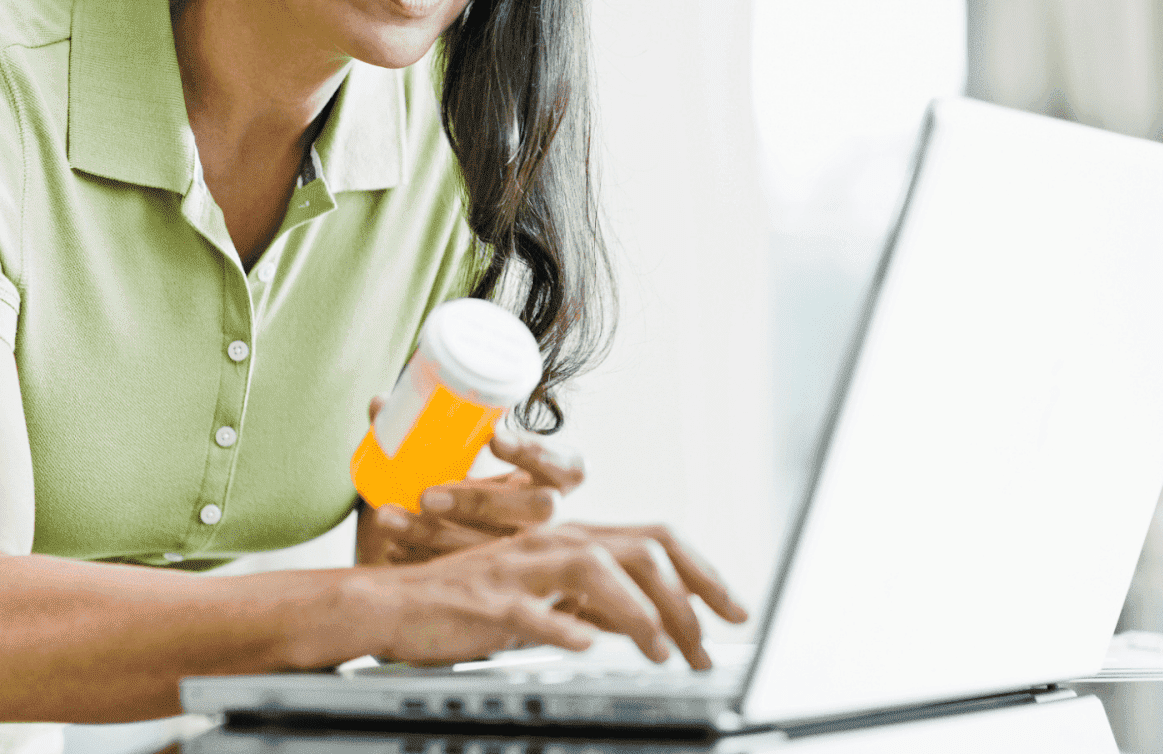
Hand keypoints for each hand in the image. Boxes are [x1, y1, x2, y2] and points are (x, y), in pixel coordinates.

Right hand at [349, 527, 681, 666]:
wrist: (393, 604)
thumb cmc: (473, 604)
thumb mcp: (547, 598)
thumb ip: (599, 602)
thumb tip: (657, 620)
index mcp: (575, 541)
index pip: (658, 541)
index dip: (704, 572)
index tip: (736, 611)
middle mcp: (556, 544)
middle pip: (641, 551)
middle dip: (686, 599)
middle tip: (707, 649)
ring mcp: (522, 570)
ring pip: (594, 571)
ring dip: (637, 613)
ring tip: (661, 653)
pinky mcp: (489, 600)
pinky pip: (532, 612)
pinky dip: (564, 627)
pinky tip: (587, 648)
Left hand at [356, 397, 583, 565]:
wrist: (458, 539)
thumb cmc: (465, 485)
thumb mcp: (458, 458)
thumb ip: (424, 430)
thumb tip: (380, 404)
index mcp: (554, 480)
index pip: (572, 468)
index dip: (540, 454)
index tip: (493, 439)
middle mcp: (547, 519)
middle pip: (540, 510)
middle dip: (482, 501)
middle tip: (427, 494)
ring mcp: (525, 553)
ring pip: (493, 550)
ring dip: (436, 534)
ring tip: (389, 518)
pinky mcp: (495, 582)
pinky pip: (466, 577)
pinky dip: (423, 560)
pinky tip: (393, 550)